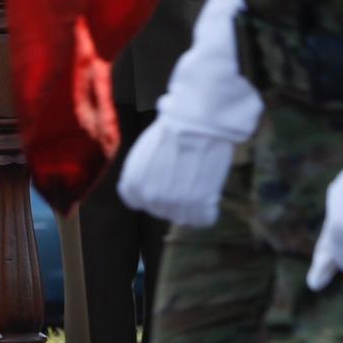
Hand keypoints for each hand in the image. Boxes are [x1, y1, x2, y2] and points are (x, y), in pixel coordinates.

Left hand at [116, 117, 238, 225]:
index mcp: (132, 183)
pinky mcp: (197, 205)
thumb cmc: (172, 130)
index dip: (151, 190)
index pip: (136, 200)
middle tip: (186, 177)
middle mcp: (149, 197)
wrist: (195, 123)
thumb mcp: (143, 152)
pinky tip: (210, 193)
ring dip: (192, 205)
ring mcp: (173, 204)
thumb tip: (155, 186)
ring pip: (183, 217)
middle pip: (161, 210)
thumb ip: (143, 174)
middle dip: (172, 198)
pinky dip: (208, 210)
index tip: (164, 181)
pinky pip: (203, 219)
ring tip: (199, 182)